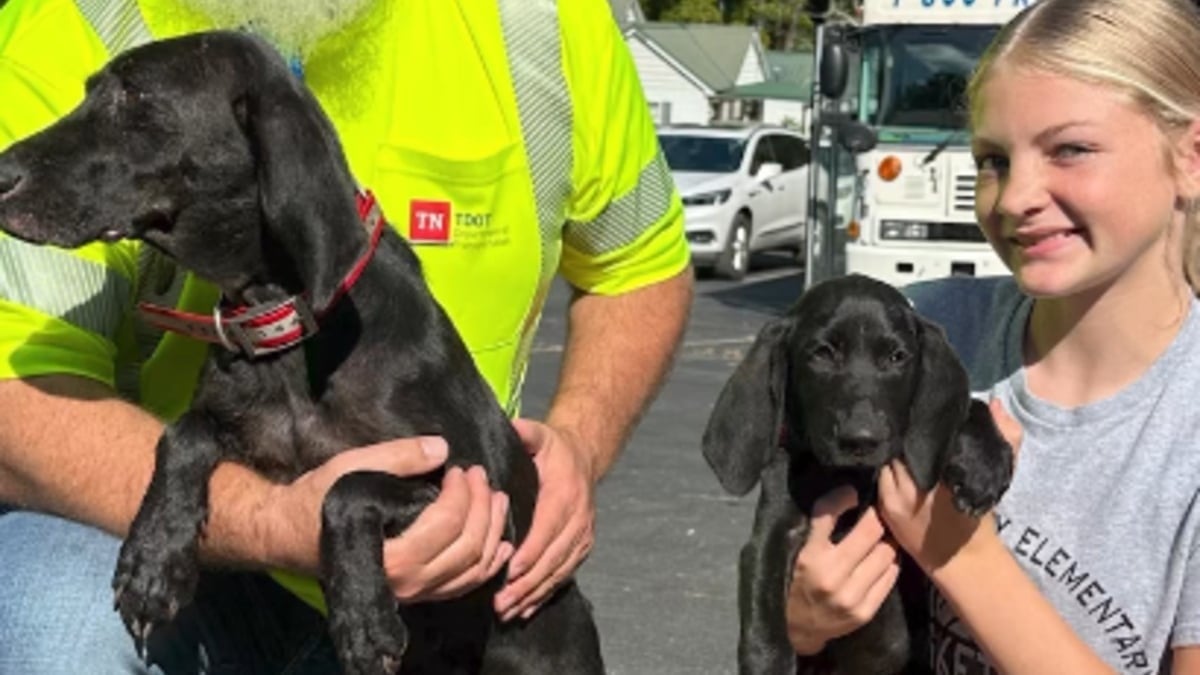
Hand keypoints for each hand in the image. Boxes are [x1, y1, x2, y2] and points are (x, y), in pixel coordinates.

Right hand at [259, 436, 511, 601]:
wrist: (291, 534)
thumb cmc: (319, 499)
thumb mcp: (354, 466)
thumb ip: (400, 457)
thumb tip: (443, 449)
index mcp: (391, 556)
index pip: (447, 524)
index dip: (462, 492)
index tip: (460, 469)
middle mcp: (407, 583)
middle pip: (469, 548)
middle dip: (482, 506)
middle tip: (480, 476)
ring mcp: (415, 593)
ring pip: (474, 569)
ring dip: (492, 531)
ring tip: (495, 498)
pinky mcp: (419, 594)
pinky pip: (465, 585)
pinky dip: (489, 564)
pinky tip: (500, 542)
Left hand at [494, 418, 595, 621]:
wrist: (584, 457)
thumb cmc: (554, 449)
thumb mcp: (540, 434)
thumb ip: (526, 432)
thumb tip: (512, 426)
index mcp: (565, 494)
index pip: (547, 528)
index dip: (530, 551)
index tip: (509, 571)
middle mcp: (579, 518)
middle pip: (553, 557)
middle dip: (527, 582)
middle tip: (501, 602)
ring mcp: (583, 535)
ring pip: (560, 571)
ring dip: (534, 593)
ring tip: (509, 611)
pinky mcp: (583, 546)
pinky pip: (565, 574)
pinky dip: (546, 594)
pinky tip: (527, 609)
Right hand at [786, 486, 900, 654]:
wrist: (794, 629)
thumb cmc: (792, 580)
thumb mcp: (795, 550)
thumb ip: (816, 526)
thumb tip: (847, 493)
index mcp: (807, 555)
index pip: (829, 513)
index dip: (844, 497)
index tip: (851, 494)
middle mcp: (831, 575)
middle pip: (871, 531)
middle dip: (875, 517)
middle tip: (875, 512)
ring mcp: (851, 596)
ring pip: (887, 552)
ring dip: (886, 540)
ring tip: (880, 536)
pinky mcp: (865, 611)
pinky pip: (891, 575)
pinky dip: (889, 562)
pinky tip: (881, 558)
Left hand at [878, 399, 1021, 573]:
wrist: (962, 559)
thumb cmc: (981, 518)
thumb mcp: (998, 474)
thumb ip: (1006, 437)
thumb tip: (993, 403)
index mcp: (941, 473)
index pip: (918, 435)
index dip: (917, 420)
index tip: (920, 408)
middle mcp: (913, 484)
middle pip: (897, 444)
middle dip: (901, 430)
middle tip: (906, 417)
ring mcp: (894, 497)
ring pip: (884, 459)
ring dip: (890, 448)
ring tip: (897, 434)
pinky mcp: (884, 507)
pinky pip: (878, 476)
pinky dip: (883, 466)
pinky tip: (889, 457)